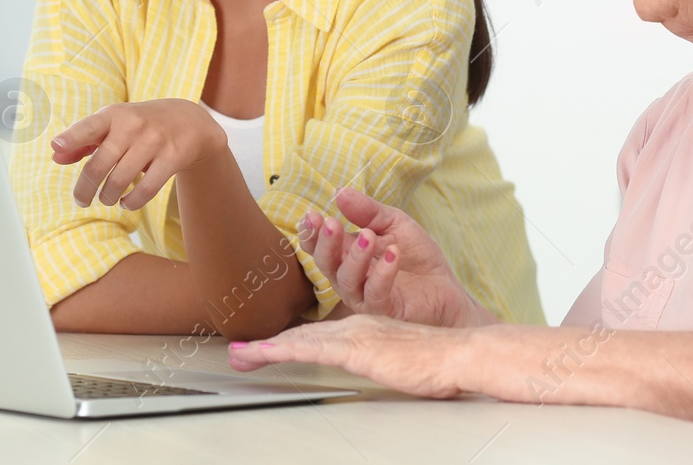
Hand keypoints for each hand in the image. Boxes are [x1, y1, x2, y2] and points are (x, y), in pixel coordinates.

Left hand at [50, 99, 225, 210]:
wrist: (188, 120)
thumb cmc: (139, 125)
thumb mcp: (113, 124)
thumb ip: (83, 140)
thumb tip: (56, 155)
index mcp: (113, 115)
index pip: (89, 126)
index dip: (72, 137)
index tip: (56, 145)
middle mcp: (132, 126)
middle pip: (99, 165)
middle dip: (85, 189)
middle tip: (81, 201)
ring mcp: (154, 141)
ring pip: (120, 180)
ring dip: (107, 197)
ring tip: (106, 199)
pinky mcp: (172, 157)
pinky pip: (147, 188)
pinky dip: (132, 201)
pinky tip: (127, 202)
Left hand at [227, 314, 479, 398]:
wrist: (456, 353)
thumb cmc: (435, 359)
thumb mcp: (397, 358)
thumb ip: (378, 358)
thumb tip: (370, 364)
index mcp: (360, 329)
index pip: (316, 338)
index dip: (286, 343)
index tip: (261, 350)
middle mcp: (351, 327)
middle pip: (300, 337)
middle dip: (265, 346)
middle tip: (236, 352)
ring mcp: (352, 336)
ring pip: (299, 341)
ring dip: (265, 348)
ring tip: (238, 354)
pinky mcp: (357, 349)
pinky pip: (312, 350)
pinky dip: (284, 350)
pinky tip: (266, 353)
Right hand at [301, 186, 494, 329]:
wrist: (448, 288)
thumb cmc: (417, 257)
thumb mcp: (394, 224)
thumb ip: (367, 211)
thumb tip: (339, 192)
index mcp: (347, 254)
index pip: (319, 245)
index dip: (310, 233)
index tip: (311, 216)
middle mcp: (349, 277)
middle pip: (325, 263)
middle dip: (325, 243)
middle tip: (331, 223)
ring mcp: (365, 296)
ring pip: (346, 280)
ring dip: (355, 256)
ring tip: (369, 236)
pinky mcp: (385, 310)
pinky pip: (376, 294)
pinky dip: (383, 273)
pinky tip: (394, 254)